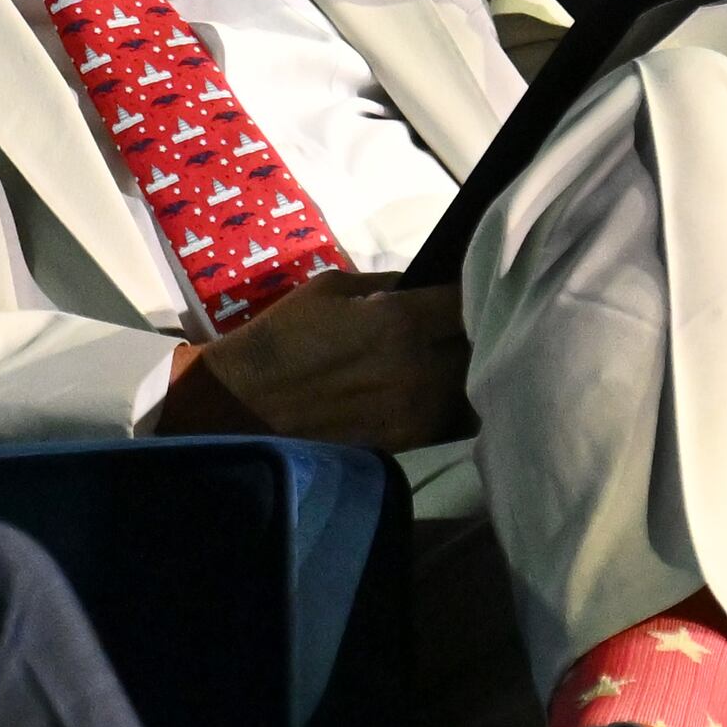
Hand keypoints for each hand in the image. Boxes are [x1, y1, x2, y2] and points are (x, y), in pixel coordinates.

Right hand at [155, 269, 470, 450]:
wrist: (247, 404)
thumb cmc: (284, 336)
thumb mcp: (330, 287)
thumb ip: (387, 286)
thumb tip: (425, 288)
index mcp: (402, 321)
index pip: (468, 299)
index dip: (474, 289)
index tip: (471, 284)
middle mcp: (422, 367)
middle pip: (478, 343)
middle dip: (474, 329)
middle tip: (462, 321)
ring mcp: (421, 410)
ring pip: (474, 382)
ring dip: (467, 367)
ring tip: (455, 357)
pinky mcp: (414, 441)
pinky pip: (457, 416)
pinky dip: (457, 401)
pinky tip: (443, 391)